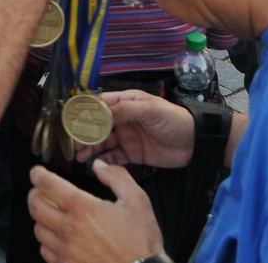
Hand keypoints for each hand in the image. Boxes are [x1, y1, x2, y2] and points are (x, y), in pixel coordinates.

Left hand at [28, 161, 164, 262]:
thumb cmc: (141, 242)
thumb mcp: (137, 201)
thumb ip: (117, 177)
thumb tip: (99, 165)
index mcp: (83, 210)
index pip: (47, 185)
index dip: (38, 174)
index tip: (37, 172)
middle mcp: (69, 231)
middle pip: (35, 206)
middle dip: (34, 193)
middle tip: (41, 190)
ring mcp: (65, 252)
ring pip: (38, 230)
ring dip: (41, 218)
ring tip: (51, 213)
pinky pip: (45, 251)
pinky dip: (47, 241)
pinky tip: (58, 237)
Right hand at [79, 89, 195, 168]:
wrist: (194, 143)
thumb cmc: (174, 120)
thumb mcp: (151, 110)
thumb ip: (126, 110)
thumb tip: (101, 114)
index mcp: (127, 102)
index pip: (101, 105)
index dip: (85, 112)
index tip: (72, 122)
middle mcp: (123, 119)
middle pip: (97, 126)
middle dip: (85, 134)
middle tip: (74, 144)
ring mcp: (127, 137)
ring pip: (103, 142)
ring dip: (91, 149)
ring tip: (80, 156)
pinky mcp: (132, 154)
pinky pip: (114, 157)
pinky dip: (104, 161)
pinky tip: (96, 165)